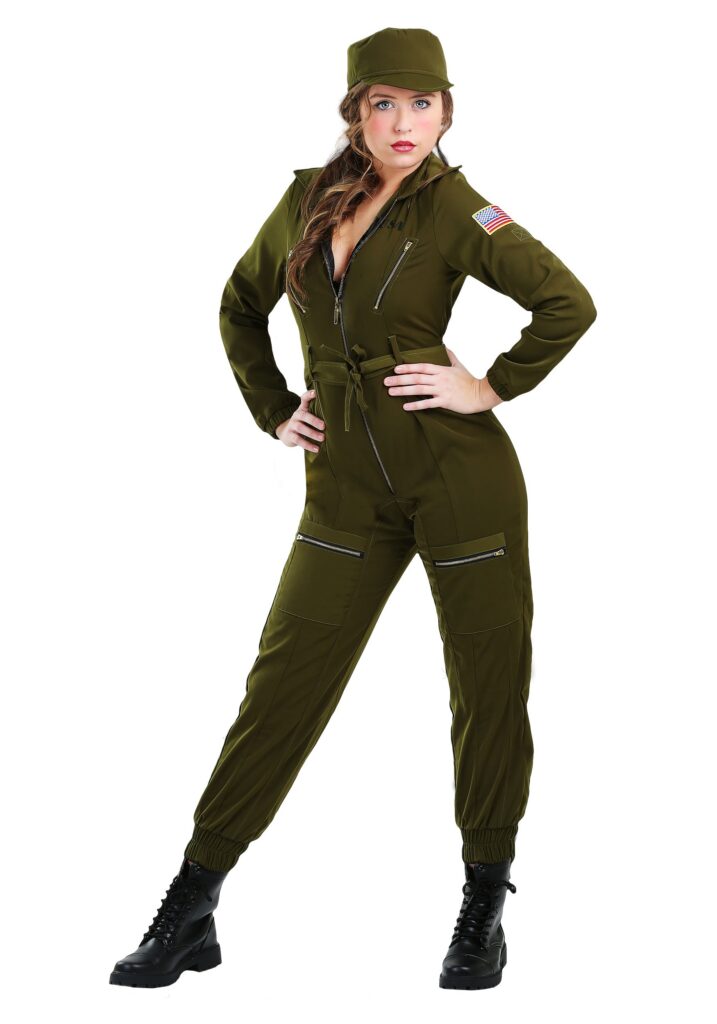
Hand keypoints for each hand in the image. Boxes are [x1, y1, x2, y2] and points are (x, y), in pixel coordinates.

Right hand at [275, 389, 324, 451]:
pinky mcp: (290, 436)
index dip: (309, 395)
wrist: (287, 433)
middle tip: (324, 426)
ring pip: (301, 428)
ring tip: (322, 438)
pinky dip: (308, 445)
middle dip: (314, 420)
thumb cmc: (304, 423)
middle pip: (303, 415)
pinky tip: (317, 449)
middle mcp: (297, 415)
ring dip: (312, 433)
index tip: (316, 392)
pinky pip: (298, 440)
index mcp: (302, 409)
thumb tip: (336, 413)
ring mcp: (292, 425)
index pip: (304, 399)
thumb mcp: (309, 415)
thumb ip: (318, 412)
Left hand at [382, 347, 502, 413]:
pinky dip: (416, 405)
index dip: (408, 367)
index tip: (395, 369)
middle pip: (416, 378)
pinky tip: (405, 406)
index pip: (421, 367)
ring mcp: (442, 390)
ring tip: (391, 392)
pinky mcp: (445, 401)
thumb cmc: (469, 380)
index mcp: (442, 370)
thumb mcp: (459, 365)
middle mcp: (440, 379)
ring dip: (404, 391)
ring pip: (419, 390)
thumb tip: (444, 347)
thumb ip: (450, 356)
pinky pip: (428, 404)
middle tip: (385, 382)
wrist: (481, 394)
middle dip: (400, 379)